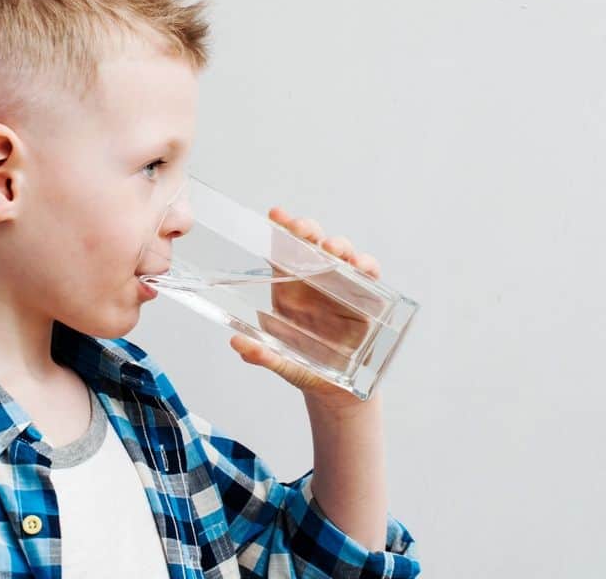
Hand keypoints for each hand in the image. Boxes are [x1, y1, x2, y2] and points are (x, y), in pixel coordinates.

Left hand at [229, 206, 382, 406]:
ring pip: (341, 254)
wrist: (334, 391)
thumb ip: (260, 353)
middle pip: (312, 244)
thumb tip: (237, 342)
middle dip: (309, 230)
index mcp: (289, 288)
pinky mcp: (365, 298)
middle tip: (305, 230)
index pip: (283, 251)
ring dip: (339, 245)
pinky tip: (361, 266)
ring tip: (334, 250)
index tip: (277, 214)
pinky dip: (366, 265)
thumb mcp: (280, 361)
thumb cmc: (304, 368)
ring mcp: (340, 287)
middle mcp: (314, 281)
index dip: (281, 229)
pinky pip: (368, 275)